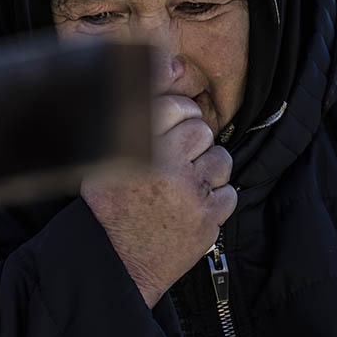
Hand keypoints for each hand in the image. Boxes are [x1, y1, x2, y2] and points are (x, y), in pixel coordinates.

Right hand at [81, 94, 236, 306]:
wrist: (116, 264)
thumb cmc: (109, 208)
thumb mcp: (106, 157)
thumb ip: (132, 119)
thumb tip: (167, 73)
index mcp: (135, 146)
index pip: (175, 107)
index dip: (181, 113)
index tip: (179, 126)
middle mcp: (164, 165)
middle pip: (201, 130)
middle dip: (196, 143)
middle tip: (181, 161)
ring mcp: (189, 192)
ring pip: (221, 160)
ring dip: (208, 171)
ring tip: (187, 187)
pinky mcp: (207, 219)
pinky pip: (229, 194)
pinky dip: (216, 202)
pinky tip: (193, 209)